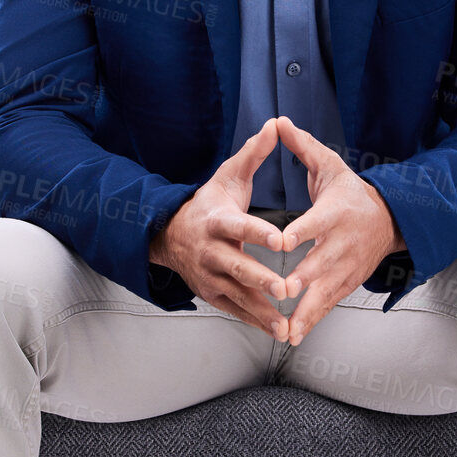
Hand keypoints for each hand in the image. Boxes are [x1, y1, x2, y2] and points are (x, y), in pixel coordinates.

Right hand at [148, 118, 293, 338]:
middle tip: (286, 288)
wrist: (170, 236)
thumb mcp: (227, 177)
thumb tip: (273, 125)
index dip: (258, 232)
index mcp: (217, 221)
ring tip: (286, 324)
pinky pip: (236, 310)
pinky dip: (256, 322)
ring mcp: (210, 277)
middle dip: (262, 279)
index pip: (240, 226)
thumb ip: (253, 154)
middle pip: (238, 267)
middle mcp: (211, 252)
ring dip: (263, 310)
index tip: (280, 238)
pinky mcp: (212, 295)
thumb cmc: (208, 205)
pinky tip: (278, 331)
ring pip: (238, 295)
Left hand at [275, 114, 405, 345]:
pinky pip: (328, 304)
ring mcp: (345, 267)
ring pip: (325, 291)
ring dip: (306, 310)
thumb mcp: (331, 166)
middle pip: (321, 262)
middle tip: (284, 290)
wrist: (390, 220)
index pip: (316, 222)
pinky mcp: (346, 283)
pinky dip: (312, 320)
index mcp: (335, 213)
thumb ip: (302, 147)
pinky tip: (294, 335)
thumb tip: (278, 121)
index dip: (300, 231)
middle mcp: (341, 243)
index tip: (282, 241)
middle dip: (303, 278)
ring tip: (288, 329)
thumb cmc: (352, 192)